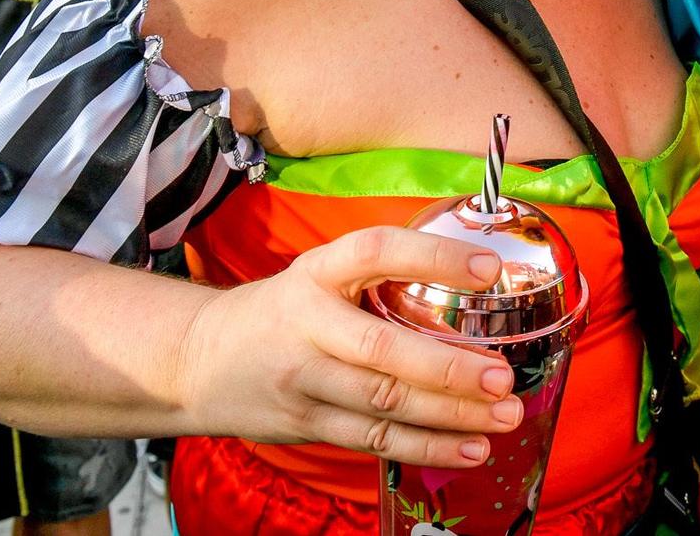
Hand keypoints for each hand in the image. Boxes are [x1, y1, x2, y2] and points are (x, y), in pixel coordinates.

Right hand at [176, 225, 523, 467]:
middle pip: (383, 349)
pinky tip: (469, 449)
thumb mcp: (320, 275)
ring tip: (502, 416)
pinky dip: (425, 448)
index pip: (376, 252)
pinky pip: (374, 439)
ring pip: (384, 403)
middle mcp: (309, 324)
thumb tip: (475, 279)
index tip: (487, 267)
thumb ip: (379, 278)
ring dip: (450, 415)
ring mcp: (304, 379)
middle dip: (448, 368)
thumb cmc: (283, 312)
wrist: (197, 361)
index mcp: (318, 272)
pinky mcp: (306, 423)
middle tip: (502, 376)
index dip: (433, 256)